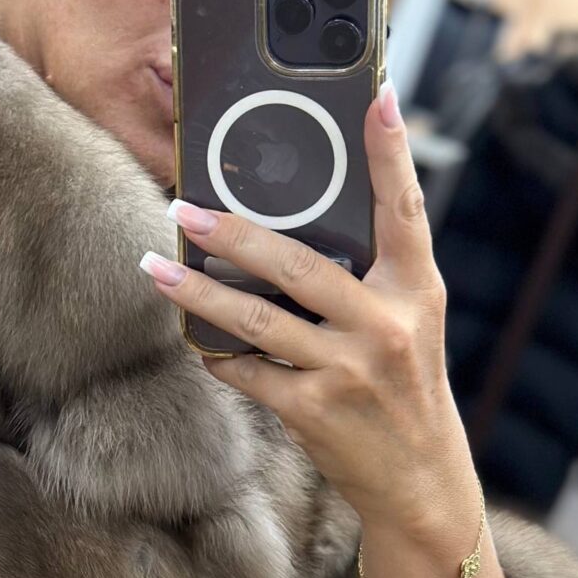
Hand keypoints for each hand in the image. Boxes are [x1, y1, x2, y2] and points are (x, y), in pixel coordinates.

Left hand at [142, 83, 472, 533]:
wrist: (420, 479)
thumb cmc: (406, 388)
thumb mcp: (412, 323)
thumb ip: (374, 275)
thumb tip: (300, 229)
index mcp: (417, 290)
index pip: (406, 208)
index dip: (391, 152)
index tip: (376, 97)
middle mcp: (385, 326)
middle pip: (298, 266)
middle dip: (234, 234)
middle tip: (184, 208)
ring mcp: (348, 371)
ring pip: (258, 320)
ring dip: (199, 293)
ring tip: (157, 268)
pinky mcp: (315, 412)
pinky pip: (250, 374)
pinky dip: (217, 354)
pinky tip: (191, 335)